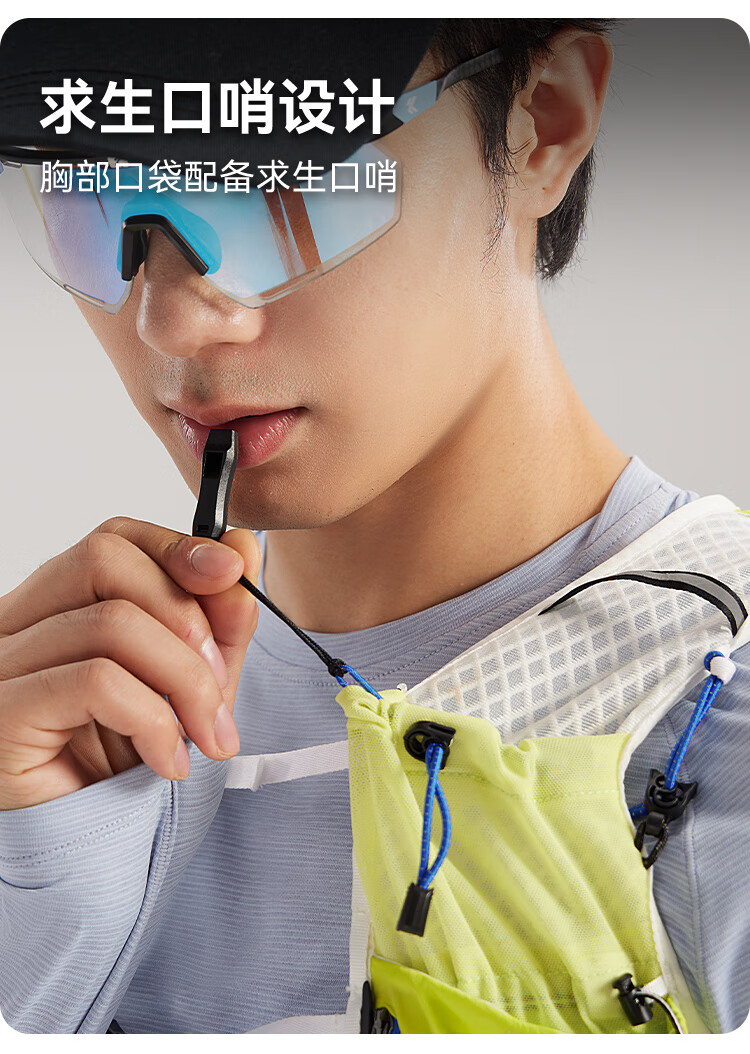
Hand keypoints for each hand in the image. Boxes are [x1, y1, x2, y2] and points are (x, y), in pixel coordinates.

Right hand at [0, 517, 259, 809]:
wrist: (81, 854)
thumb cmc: (124, 767)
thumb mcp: (188, 684)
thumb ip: (214, 620)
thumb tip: (244, 549)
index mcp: (55, 607)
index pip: (112, 539)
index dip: (178, 548)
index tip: (233, 576)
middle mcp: (15, 624)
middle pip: (104, 560)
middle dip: (188, 615)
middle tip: (222, 685)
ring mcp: (2, 666)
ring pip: (112, 622)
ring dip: (186, 680)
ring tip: (205, 736)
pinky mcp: (4, 713)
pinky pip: (96, 681)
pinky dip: (154, 720)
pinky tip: (167, 762)